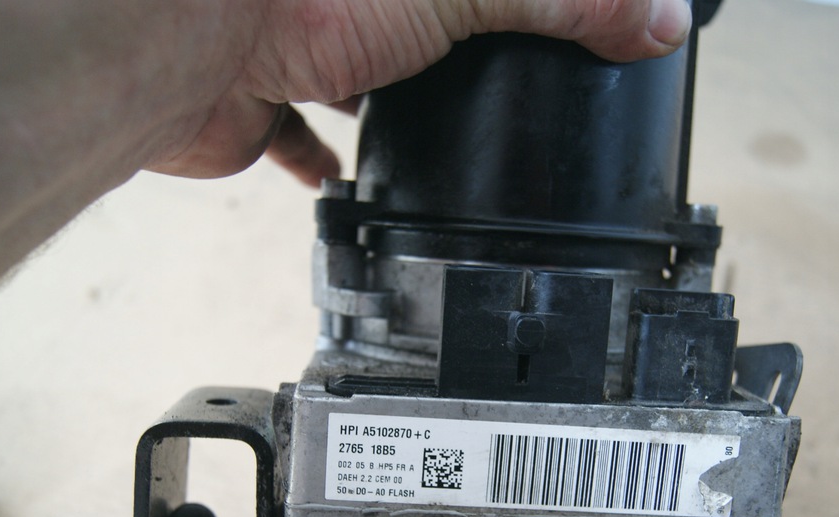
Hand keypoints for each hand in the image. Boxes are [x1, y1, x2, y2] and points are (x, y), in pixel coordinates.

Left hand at [146, 0, 691, 185]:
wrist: (181, 41)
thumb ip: (560, 1)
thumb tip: (657, 18)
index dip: (515, 12)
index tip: (555, 32)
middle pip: (416, 21)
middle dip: (451, 48)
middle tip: (498, 91)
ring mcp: (298, 39)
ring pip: (355, 70)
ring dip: (384, 99)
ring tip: (435, 141)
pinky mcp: (259, 93)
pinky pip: (294, 126)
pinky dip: (316, 154)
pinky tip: (340, 177)